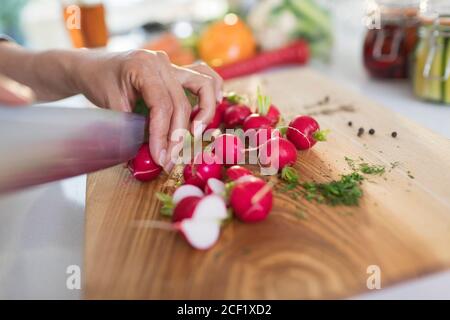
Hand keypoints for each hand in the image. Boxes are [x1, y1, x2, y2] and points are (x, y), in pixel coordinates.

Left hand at [74, 50, 222, 169]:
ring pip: (203, 84)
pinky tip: (213, 107)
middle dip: (178, 135)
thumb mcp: (111, 107)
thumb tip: (150, 160)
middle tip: (170, 160)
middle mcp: (162, 62)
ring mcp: (172, 64)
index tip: (161, 158)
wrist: (94, 67)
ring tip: (196, 133)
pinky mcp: (178, 71)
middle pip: (181, 102)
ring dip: (204, 112)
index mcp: (143, 66)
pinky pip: (204, 77)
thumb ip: (132, 129)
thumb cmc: (100, 84)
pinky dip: (212, 92)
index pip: (161, 105)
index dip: (163, 135)